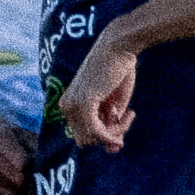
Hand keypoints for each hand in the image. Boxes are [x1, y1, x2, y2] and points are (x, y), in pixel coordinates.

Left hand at [64, 29, 143, 150]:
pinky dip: (114, 132)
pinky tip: (129, 115)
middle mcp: (66, 106)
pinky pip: (98, 132)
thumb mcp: (114, 103)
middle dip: (110, 134)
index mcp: (69, 105)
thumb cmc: (117, 70)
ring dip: (115, 131)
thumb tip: (112, 149)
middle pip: (87, 139)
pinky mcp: (84, 103)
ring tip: (128, 112)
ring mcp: (72, 105)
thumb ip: (110, 125)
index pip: (83, 134)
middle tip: (127, 115)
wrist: (118, 46)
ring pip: (94, 138)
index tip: (123, 121)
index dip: (104, 135)